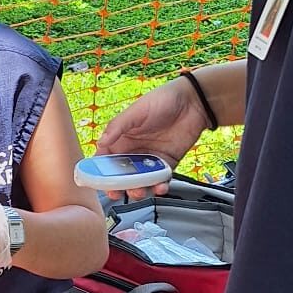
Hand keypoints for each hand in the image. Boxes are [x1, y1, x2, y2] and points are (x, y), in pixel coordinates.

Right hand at [95, 79, 205, 199]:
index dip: (100, 172)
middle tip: (118, 193)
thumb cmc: (162, 100)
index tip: (98, 182)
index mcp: (122, 138)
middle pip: (121, 176)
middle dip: (118, 187)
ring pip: (139, 182)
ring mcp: (150, 159)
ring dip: (138, 190)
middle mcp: (134, 151)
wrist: (193, 103)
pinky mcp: (167, 164)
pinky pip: (160, 181)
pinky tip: (160, 186)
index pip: (106, 158)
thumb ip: (117, 127)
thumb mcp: (137, 111)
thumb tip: (101, 142)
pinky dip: (159, 187)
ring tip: (140, 191)